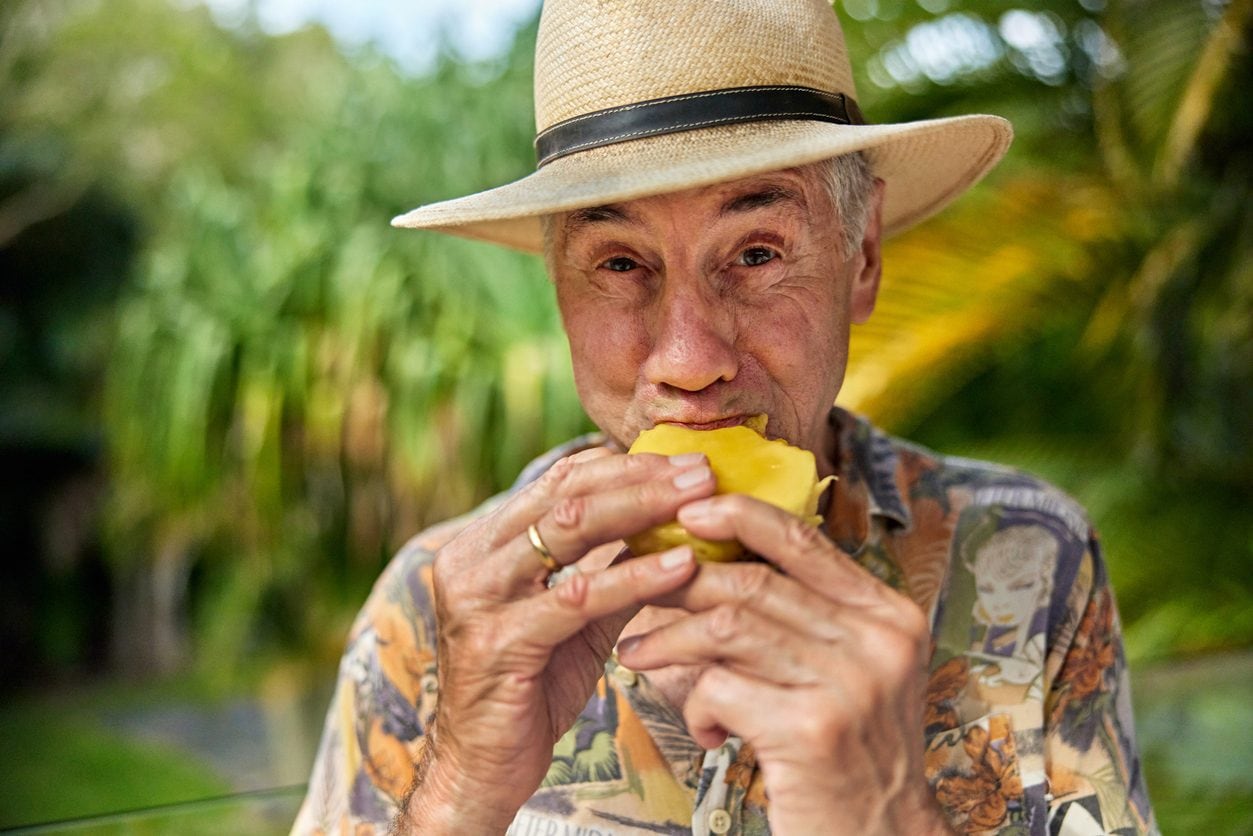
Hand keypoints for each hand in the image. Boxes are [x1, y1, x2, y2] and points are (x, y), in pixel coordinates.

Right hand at [398, 448, 713, 832]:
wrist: (483, 767)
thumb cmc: (530, 688)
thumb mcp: (574, 618)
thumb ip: (610, 569)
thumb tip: (673, 526)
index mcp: (484, 543)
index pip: (560, 480)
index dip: (626, 467)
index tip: (684, 464)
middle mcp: (471, 559)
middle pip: (567, 494)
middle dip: (642, 478)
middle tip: (702, 471)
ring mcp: (478, 598)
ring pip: (570, 530)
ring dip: (643, 510)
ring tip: (699, 503)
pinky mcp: (499, 641)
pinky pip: (579, 596)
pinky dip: (635, 576)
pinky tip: (681, 566)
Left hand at [617, 495, 952, 834]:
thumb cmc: (849, 756)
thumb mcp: (851, 673)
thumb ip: (807, 619)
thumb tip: (720, 563)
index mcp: (888, 613)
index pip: (803, 539)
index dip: (738, 516)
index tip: (687, 513)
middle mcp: (878, 640)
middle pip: (753, 582)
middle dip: (680, 582)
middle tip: (634, 587)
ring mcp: (849, 684)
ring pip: (727, 628)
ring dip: (669, 640)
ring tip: (639, 653)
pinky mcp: (812, 730)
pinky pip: (720, 689)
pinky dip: (696, 706)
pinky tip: (707, 731)